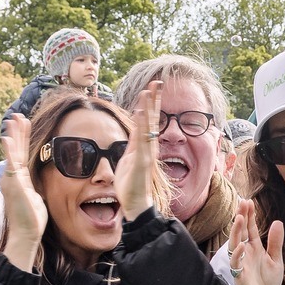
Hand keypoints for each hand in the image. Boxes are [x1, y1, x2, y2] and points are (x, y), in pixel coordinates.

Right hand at [0, 114, 47, 268]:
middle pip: (16, 149)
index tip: (24, 125)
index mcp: (19, 179)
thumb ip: (33, 189)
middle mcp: (13, 177)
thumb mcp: (34, 198)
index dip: (22, 139)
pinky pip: (11, 163)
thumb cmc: (31, 220)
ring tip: (13, 118)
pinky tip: (7, 137)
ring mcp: (12, 179)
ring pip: (13, 152)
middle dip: (17, 131)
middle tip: (18, 115)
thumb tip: (35, 188)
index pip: (21, 154)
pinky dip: (8, 150)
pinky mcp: (13, 184)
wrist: (26, 233)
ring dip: (13, 134)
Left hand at [114, 80, 161, 218]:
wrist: (135, 203)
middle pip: (152, 118)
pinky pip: (141, 139)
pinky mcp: (142, 161)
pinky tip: (140, 111)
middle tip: (157, 81)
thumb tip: (131, 133)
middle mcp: (149, 147)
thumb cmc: (131, 184)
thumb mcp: (128, 159)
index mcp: (145, 146)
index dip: (149, 104)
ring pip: (148, 125)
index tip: (150, 88)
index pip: (148, 120)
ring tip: (148, 90)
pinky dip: (141, 124)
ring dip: (148, 107)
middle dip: (154, 99)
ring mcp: (146, 153)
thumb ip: (132, 145)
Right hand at [227, 198, 284, 284]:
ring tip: (240, 218)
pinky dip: (237, 255)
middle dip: (242, 218)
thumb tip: (277, 222)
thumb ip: (275, 242)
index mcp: (254, 249)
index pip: (250, 229)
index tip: (249, 201)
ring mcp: (241, 264)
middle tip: (243, 203)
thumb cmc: (265, 283)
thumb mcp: (275, 260)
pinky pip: (236, 264)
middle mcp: (245, 254)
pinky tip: (242, 246)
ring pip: (235, 245)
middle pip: (241, 233)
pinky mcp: (239, 277)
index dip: (250, 215)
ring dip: (237, 232)